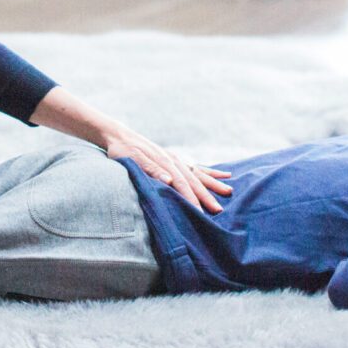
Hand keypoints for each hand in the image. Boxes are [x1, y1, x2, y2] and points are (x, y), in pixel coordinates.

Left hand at [103, 128, 232, 213]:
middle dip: (207, 195)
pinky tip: (222, 175)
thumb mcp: (132, 160)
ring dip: (212, 183)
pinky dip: (208, 171)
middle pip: (193, 180)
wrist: (118, 135)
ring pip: (198, 173)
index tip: (202, 212)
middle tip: (219, 210)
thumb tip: (169, 180)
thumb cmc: (122, 150)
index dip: (191, 199)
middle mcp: (173, 160)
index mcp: (164, 162)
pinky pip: (196, 167)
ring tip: (229, 191)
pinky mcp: (175, 159)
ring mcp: (175, 159)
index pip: (181, 184)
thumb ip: (151, 170)